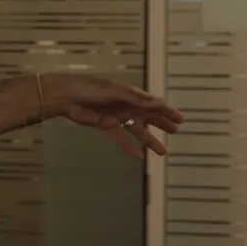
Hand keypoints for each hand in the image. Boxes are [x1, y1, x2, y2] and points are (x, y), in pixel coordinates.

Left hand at [43, 73, 184, 158]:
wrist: (65, 96)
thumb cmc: (90, 89)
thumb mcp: (115, 91)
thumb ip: (137, 98)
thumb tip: (159, 103)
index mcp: (129, 94)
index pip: (153, 103)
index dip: (167, 111)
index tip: (181, 119)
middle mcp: (125, 105)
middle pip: (147, 116)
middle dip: (161, 123)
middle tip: (175, 131)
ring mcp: (115, 116)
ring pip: (137, 130)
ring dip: (149, 140)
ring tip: (163, 151)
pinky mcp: (105, 125)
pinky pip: (120, 138)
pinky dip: (129, 147)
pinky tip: (139, 156)